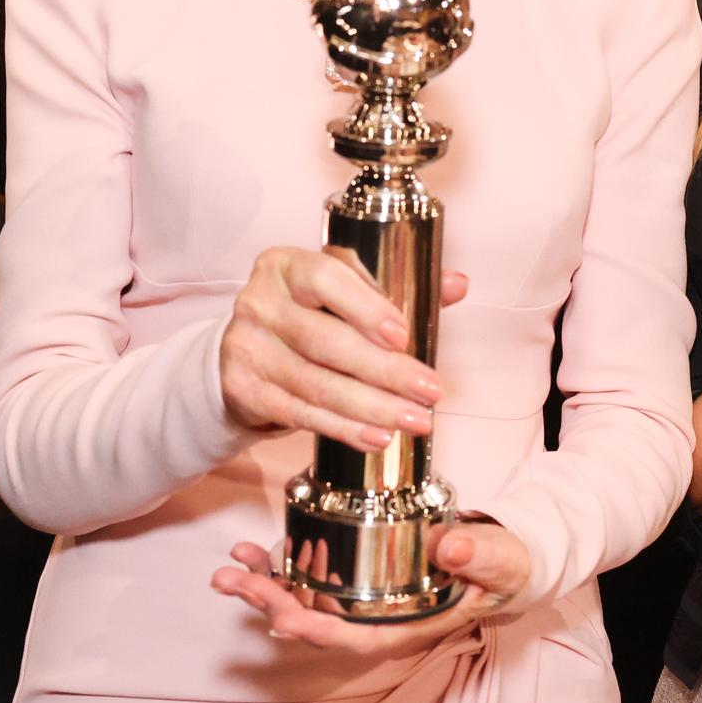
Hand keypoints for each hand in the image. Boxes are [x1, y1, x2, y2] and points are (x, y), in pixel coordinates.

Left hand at [209, 520, 528, 655]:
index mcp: (409, 625)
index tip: (282, 617)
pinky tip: (252, 550)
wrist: (505, 557)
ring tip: (230, 568)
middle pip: (317, 622)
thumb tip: (449, 548)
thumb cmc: (503, 567)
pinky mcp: (358, 574)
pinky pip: (312, 577)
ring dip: (264, 587)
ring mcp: (365, 598)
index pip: (356, 638)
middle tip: (236, 582)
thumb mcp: (501, 562)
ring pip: (306, 602)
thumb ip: (480, 556)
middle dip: (273, 604)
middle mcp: (379, 618)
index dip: (316, 631)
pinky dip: (280, 565)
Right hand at [219, 247, 467, 453]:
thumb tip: (457, 284)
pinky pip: (302, 414)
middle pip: (326, 340)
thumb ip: (398, 287)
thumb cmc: (307, 315)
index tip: (403, 335)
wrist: (244, 355)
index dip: (366, 307)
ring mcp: (248, 348)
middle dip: (385, 370)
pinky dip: (345, 428)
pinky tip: (377, 437)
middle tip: (430, 390)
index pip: (326, 278)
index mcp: (287, 265)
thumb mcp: (344, 293)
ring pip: (318, 384)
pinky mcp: (244, 390)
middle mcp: (260, 301)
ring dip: (373, 408)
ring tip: (416, 420)